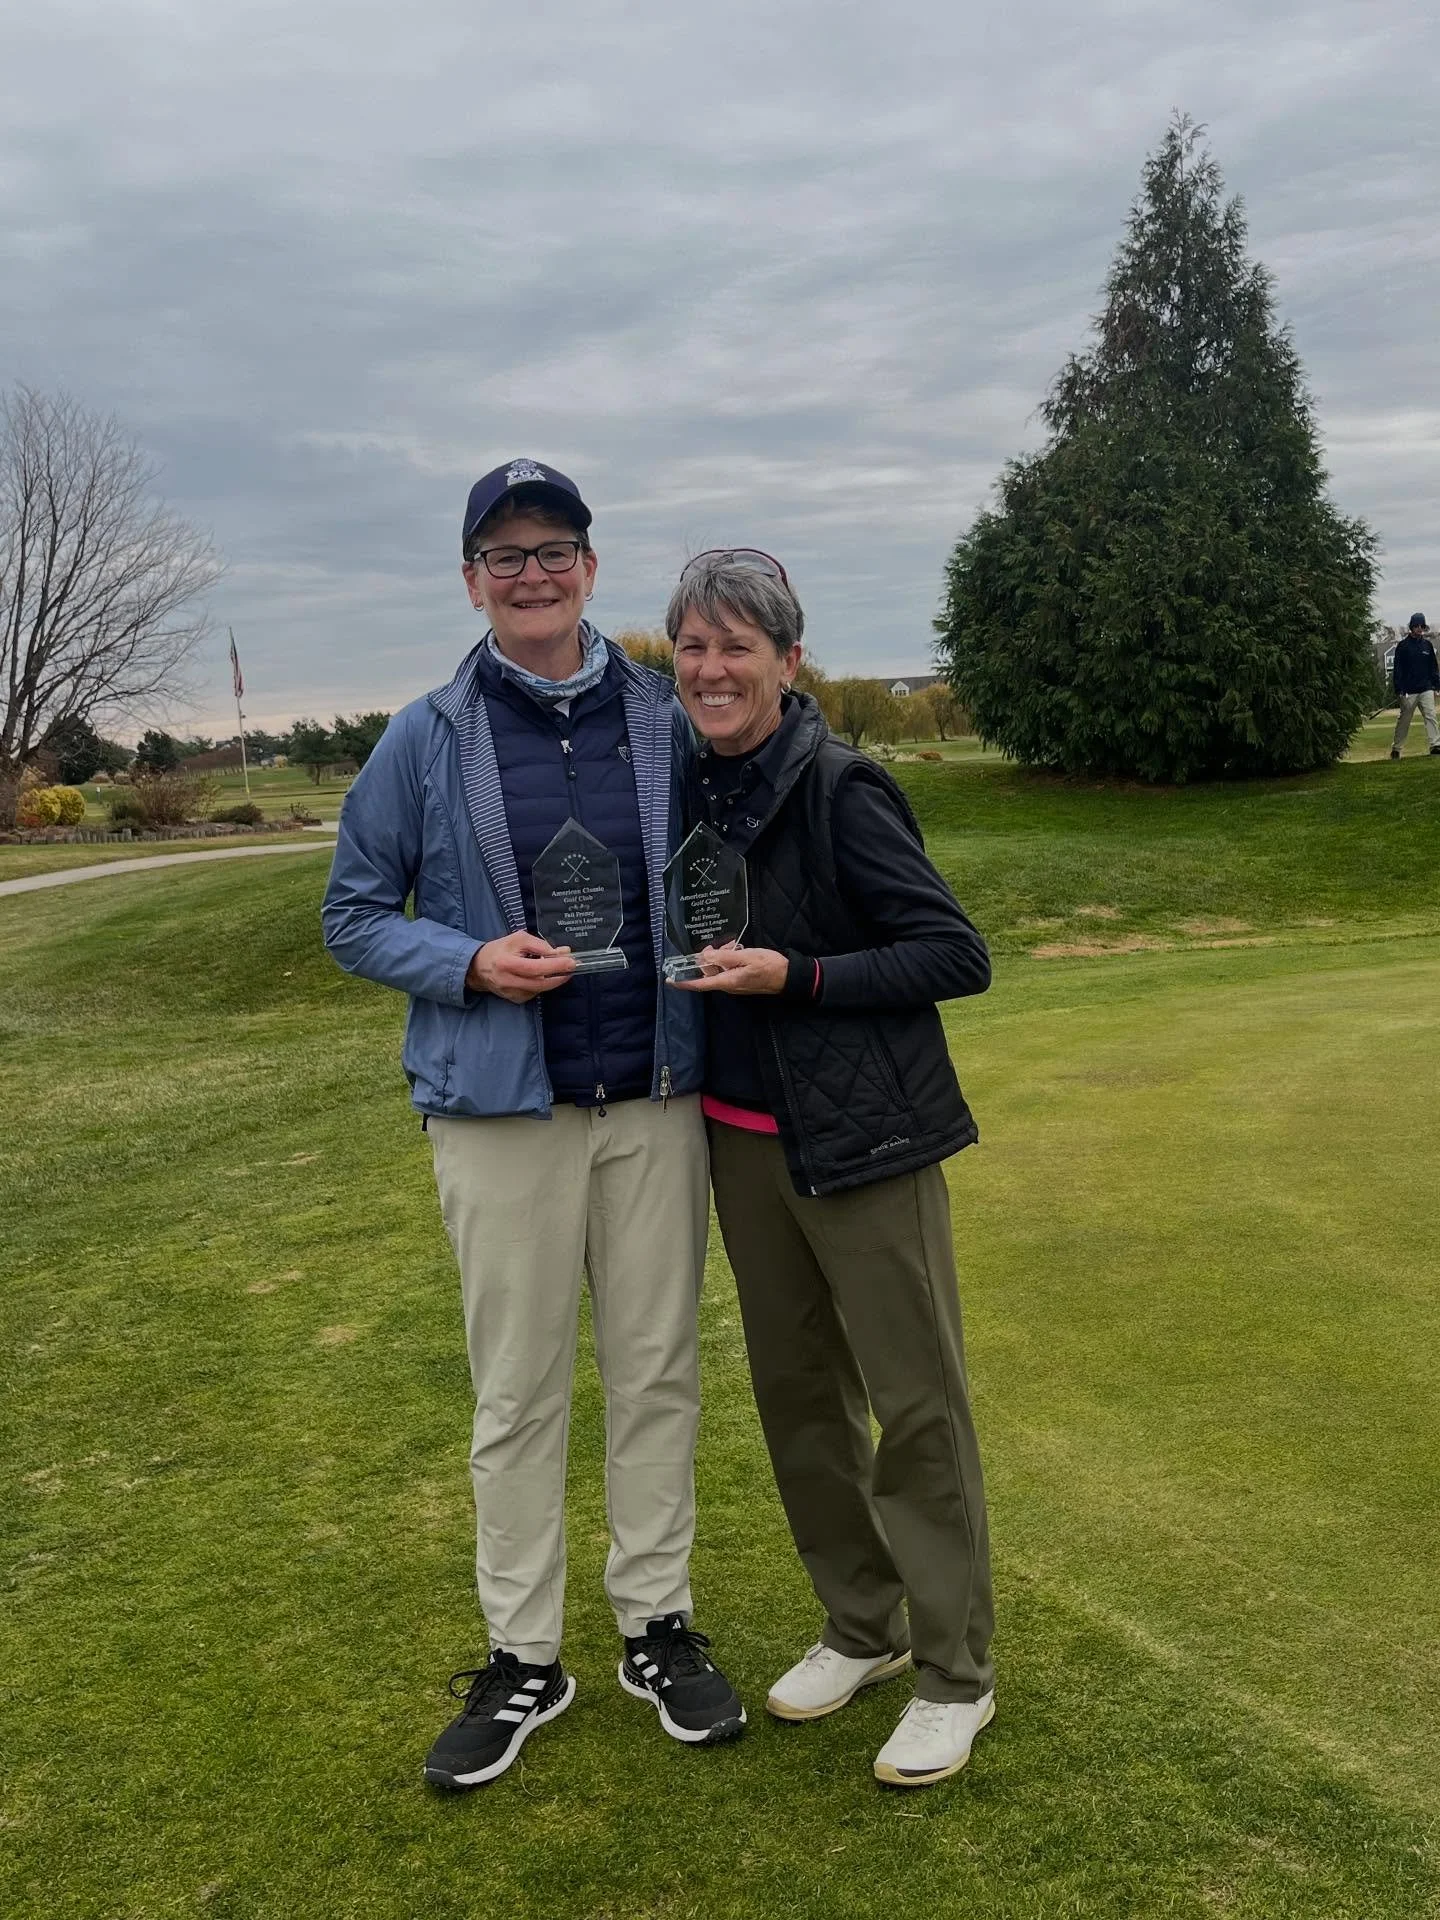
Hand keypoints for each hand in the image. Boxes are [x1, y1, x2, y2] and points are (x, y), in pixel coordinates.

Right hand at [466, 931, 575, 1002]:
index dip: (555, 966)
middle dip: (559, 976)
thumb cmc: (500, 950)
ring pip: (540, 989)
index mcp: (507, 963)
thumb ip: (541, 945)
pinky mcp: (515, 999)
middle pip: (540, 983)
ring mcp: (511, 993)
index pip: (535, 968)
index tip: (571, 961)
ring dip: (553, 980)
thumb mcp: (518, 939)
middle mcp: (508, 981)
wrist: (479, 967)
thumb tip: (562, 952)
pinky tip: (543, 976)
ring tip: (559, 969)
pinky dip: (542, 984)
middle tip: (572, 967)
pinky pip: (535, 993)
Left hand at [670, 945, 788, 994]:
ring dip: (722, 956)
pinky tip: (739, 950)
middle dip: (710, 958)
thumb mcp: (746, 957)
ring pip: (719, 970)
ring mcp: (735, 984)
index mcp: (727, 982)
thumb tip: (705, 957)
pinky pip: (728, 970)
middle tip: (722, 945)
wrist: (789, 976)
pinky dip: (729, 960)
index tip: (669, 980)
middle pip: (709, 973)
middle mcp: (729, 986)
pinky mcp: (741, 981)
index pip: (700, 984)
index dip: (683, 982)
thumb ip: (724, 957)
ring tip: (735, 945)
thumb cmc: (769, 966)